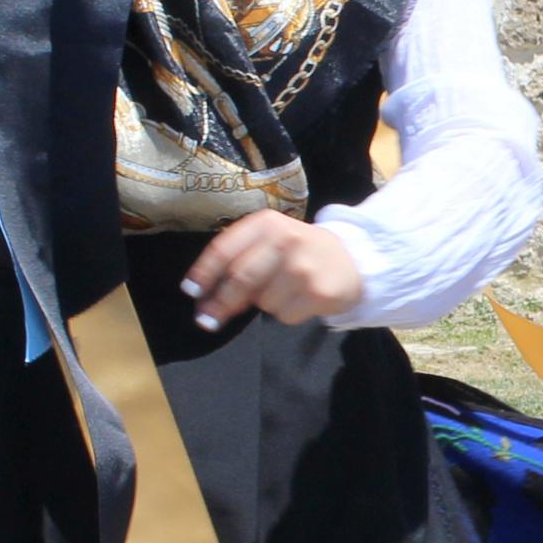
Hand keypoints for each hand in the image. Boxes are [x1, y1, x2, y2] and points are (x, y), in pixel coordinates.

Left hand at [180, 209, 364, 329]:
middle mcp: (285, 239)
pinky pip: (284, 315)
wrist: (351, 259)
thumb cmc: (299, 250)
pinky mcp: (318, 291)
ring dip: (263, 304)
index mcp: (267, 223)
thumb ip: (240, 257)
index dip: (204, 273)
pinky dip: (285, 314)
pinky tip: (299, 299)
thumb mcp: (271, 239)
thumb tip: (203, 295)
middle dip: (220, 303)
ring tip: (282, 291)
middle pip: (240, 279)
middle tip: (207, 319)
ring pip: (262, 301)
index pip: (225, 249)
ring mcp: (303, 267)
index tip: (191, 292)